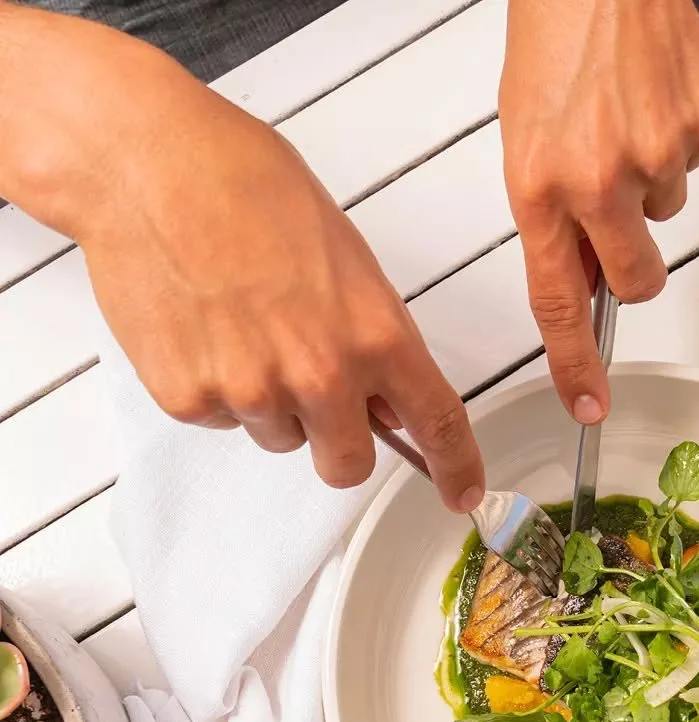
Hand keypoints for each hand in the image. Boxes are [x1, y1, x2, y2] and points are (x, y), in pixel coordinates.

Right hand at [0, 8, 481, 506]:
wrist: (148, 165)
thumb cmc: (246, 186)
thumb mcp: (344, 256)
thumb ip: (371, 334)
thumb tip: (383, 394)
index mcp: (375, 335)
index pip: (435, 421)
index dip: (455, 468)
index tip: (462, 492)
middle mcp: (320, 376)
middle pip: (347, 464)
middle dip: (339, 440)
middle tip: (313, 390)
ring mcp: (251, 394)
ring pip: (280, 437)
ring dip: (271, 402)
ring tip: (241, 323)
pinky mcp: (191, 399)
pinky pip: (222, 419)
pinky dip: (216, 385)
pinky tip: (203, 325)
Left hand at [499, 0, 698, 423]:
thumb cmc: (560, 22)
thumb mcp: (527, 124)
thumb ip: (551, 206)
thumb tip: (586, 267)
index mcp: (539, 184)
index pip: (558, 302)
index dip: (575, 364)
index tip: (588, 405)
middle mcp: (600, 180)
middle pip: (635, 279)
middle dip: (632, 262)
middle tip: (619, 203)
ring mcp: (661, 155)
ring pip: (668, 213)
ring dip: (652, 178)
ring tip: (630, 107)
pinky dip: (685, 134)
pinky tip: (661, 88)